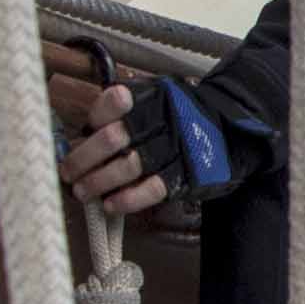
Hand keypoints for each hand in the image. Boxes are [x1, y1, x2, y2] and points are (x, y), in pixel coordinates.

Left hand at [56, 63, 246, 217]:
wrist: (235, 133)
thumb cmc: (182, 121)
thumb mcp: (156, 103)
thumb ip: (121, 116)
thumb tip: (77, 142)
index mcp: (151, 98)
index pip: (113, 104)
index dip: (93, 120)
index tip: (79, 135)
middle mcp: (163, 118)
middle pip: (114, 138)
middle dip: (84, 159)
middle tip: (69, 173)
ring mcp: (177, 147)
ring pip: (129, 166)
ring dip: (99, 182)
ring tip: (83, 192)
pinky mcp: (188, 174)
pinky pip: (153, 189)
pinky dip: (128, 199)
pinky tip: (111, 205)